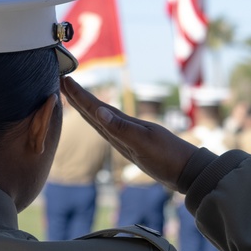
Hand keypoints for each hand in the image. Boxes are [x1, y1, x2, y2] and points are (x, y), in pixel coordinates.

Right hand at [61, 77, 196, 191]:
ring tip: (72, 96)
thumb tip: (99, 111)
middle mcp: (123, 126)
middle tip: (63, 81)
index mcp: (124, 123)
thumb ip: (120, 128)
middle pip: (95, 108)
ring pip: (99, 118)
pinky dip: (97, 121)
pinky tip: (95, 119)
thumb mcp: (142, 143)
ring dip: (85, 107)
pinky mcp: (130, 145)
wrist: (188, 172)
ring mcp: (126, 135)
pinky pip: (106, 129)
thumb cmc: (167, 157)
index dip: (79, 95)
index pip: (96, 106)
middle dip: (78, 96)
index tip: (65, 79)